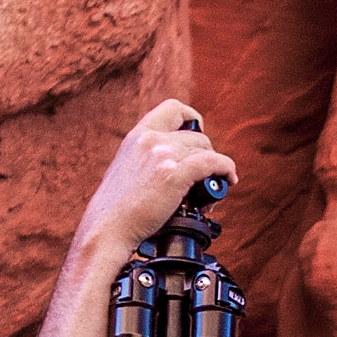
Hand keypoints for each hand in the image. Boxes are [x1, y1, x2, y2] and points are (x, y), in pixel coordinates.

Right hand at [75, 98, 237, 256]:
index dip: (193, 119)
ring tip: (212, 191)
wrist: (108, 228)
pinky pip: (213, 163)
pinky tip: (229, 180)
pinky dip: (226, 170)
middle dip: (207, 156)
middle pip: (197, 136)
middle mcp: (150, 139)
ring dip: (216, 169)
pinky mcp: (174, 174)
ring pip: (207, 150)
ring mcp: (162, 154)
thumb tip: (175, 168)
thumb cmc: (118, 210)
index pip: (173, 108)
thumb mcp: (128, 170)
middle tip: (206, 178)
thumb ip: (148, 161)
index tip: (200, 136)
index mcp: (138, 136)